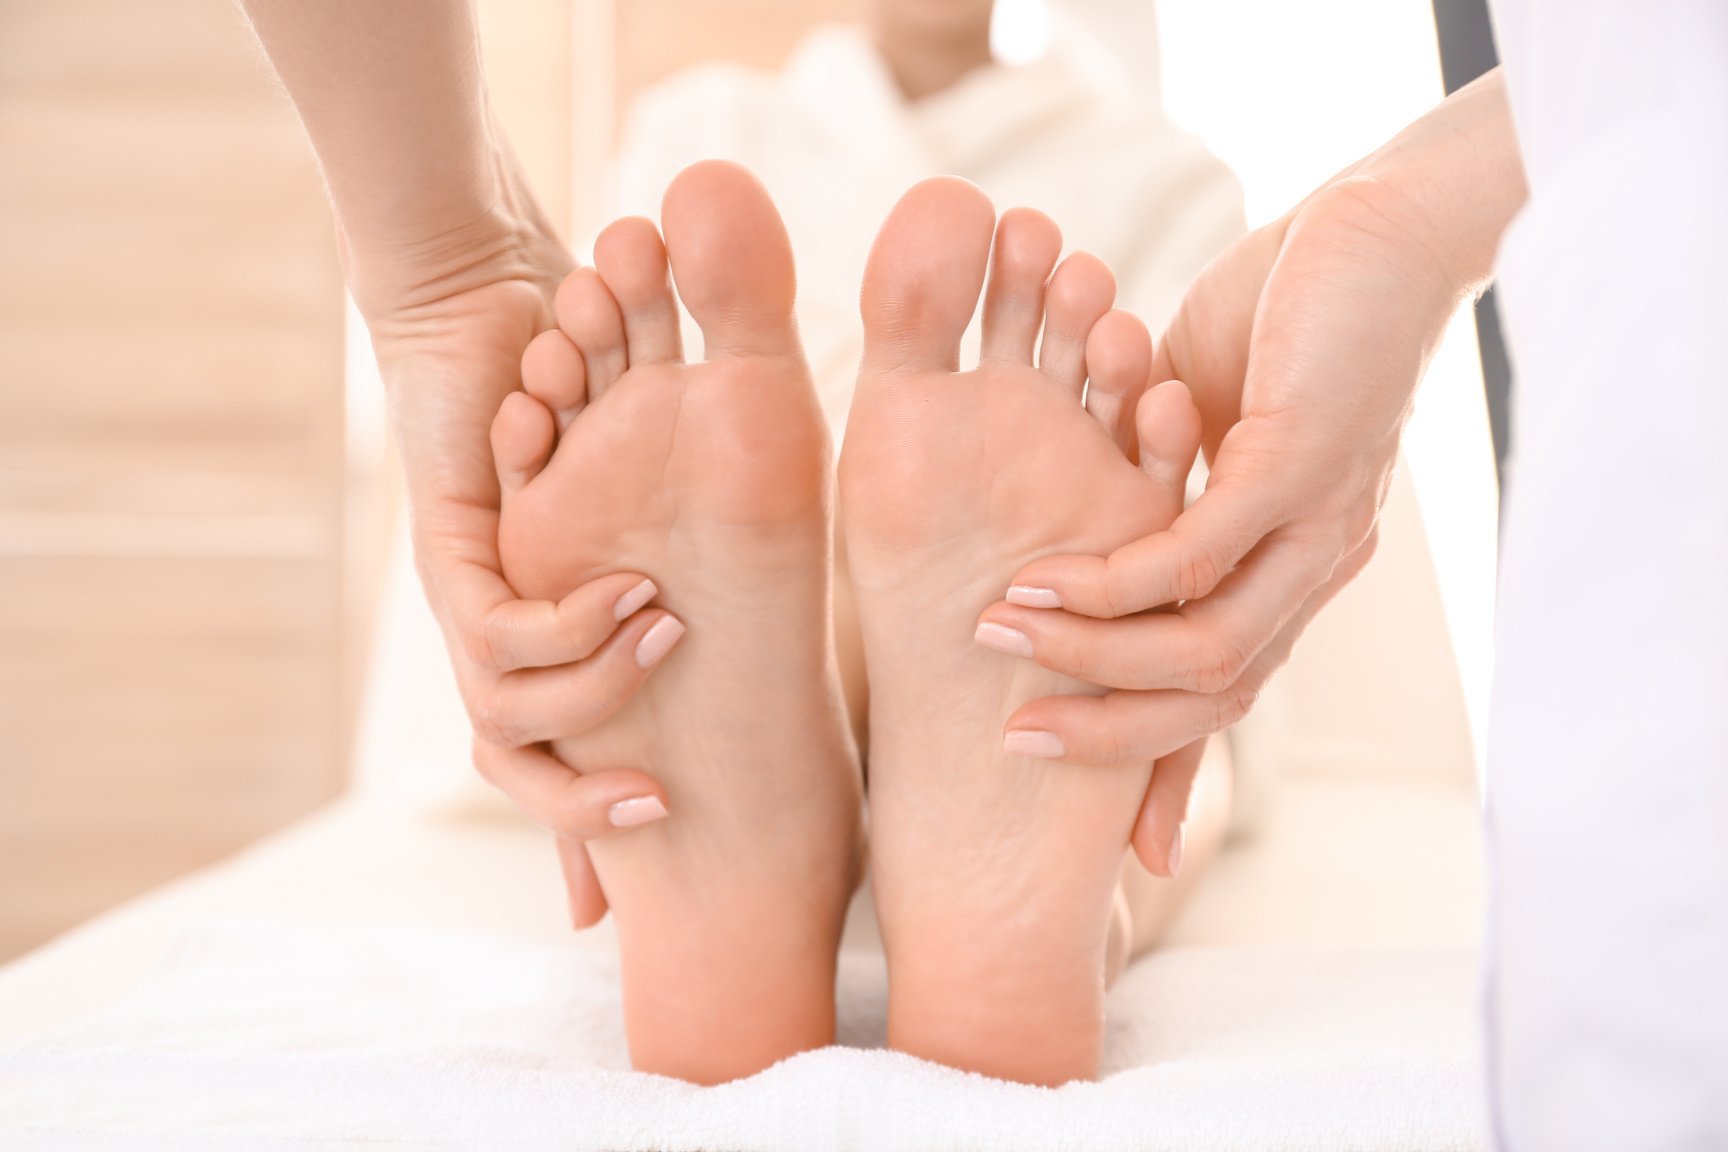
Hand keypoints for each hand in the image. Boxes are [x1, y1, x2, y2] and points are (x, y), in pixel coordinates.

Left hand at [239, 0, 672, 923]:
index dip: (586, 836)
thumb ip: (692, 530)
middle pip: (517, 774)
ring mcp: (468, 600)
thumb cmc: (580, 367)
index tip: (641, 878)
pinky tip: (630, 593)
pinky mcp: (450, 560)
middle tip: (658, 817)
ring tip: (664, 640)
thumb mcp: (659, 473)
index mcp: (544, 624)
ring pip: (509, 725)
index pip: (556, 759)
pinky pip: (501, 648)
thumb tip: (756, 590)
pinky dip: (572, 638)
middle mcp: (497, 627)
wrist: (483, 282)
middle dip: (579, 823)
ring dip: (599, 700)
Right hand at [975, 70, 1526, 874]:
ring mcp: (1317, 526)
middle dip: (1108, 734)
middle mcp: (1311, 568)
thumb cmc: (1283, 323)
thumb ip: (1147, 492)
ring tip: (1000, 636)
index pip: (1221, 693)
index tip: (1115, 847)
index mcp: (1285, 568)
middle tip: (1012, 740)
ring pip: (1203, 644)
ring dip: (1092, 655)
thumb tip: (1080, 541)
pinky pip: (1197, 555)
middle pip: (1212, 697)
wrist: (1381, 225)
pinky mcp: (1305, 466)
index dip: (1166, 772)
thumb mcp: (1192, 426)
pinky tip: (1047, 578)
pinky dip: (1115, 583)